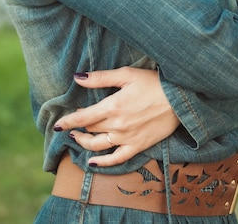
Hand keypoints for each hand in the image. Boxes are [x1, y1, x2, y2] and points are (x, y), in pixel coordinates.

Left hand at [53, 66, 179, 166]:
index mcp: (113, 106)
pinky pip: (117, 159)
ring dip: (84, 143)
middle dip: (78, 127)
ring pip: (98, 146)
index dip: (68, 121)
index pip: (83, 117)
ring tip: (77, 138)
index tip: (57, 123)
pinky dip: (103, 163)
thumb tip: (78, 78)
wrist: (181, 99)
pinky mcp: (138, 146)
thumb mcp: (127, 74)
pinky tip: (93, 162)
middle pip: (90, 130)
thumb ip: (101, 77)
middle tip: (74, 124)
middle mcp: (117, 125)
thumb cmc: (154, 82)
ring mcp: (127, 138)